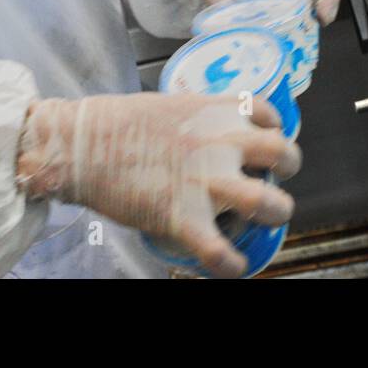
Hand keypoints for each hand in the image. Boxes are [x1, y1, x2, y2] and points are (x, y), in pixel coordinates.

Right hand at [16, 92, 300, 277]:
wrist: (80, 145)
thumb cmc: (115, 122)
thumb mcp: (171, 104)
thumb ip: (200, 117)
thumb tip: (211, 129)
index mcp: (216, 111)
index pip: (268, 114)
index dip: (273, 130)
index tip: (264, 142)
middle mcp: (221, 143)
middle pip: (283, 154)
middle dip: (288, 168)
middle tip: (274, 179)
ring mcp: (206, 182)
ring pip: (269, 203)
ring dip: (275, 213)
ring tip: (264, 219)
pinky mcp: (184, 217)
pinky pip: (222, 252)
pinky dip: (233, 263)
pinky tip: (233, 263)